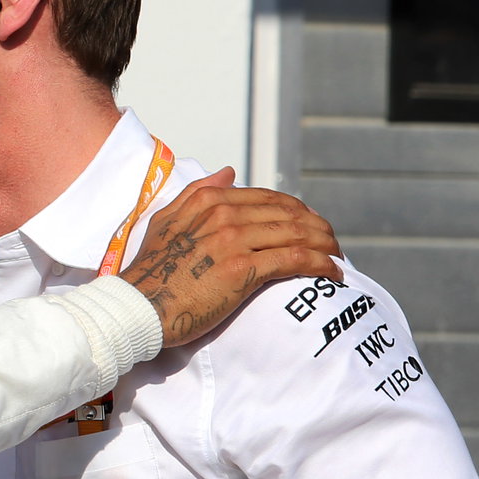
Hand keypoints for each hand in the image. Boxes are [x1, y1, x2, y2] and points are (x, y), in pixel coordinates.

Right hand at [124, 169, 340, 346]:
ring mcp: (234, 240)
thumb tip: (228, 172)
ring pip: (298, 233)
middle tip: (333, 243)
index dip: (298, 210)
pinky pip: (295, 259)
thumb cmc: (149, 270)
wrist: (139, 307)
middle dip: (319, 227)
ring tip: (338, 257)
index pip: (269, 198)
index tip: (312, 226)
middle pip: (289, 213)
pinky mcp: (243, 270)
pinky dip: (320, 264)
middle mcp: (223, 214)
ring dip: (326, 245)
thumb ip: (196, 192)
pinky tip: (333, 272)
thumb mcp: (165, 220)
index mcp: (207, 200)